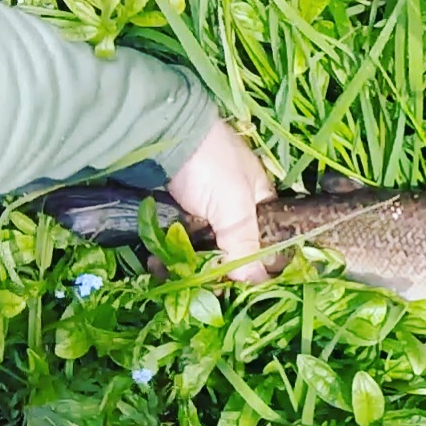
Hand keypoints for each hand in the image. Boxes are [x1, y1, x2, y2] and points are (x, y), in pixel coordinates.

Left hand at [166, 118, 275, 282]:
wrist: (162, 133)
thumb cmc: (211, 164)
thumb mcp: (235, 207)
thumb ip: (246, 245)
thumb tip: (257, 282)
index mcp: (258, 201)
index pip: (266, 240)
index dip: (258, 265)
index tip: (244, 289)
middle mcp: (231, 206)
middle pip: (232, 249)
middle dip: (218, 271)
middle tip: (204, 292)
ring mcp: (201, 209)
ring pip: (201, 249)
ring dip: (189, 267)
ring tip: (175, 279)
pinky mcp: (172, 212)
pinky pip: (176, 242)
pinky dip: (169, 256)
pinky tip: (159, 266)